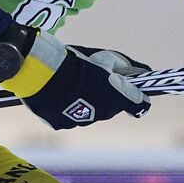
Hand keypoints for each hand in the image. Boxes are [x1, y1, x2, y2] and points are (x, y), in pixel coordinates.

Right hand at [11, 33, 150, 129]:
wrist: (42, 74)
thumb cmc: (75, 62)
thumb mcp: (104, 57)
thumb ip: (123, 66)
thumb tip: (140, 71)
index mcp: (117, 96)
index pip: (140, 104)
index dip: (139, 96)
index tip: (136, 90)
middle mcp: (104, 113)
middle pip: (112, 106)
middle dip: (108, 94)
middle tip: (94, 78)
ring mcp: (83, 121)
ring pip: (91, 112)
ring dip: (87, 101)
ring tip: (72, 85)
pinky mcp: (63, 124)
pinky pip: (71, 116)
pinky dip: (68, 107)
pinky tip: (60, 94)